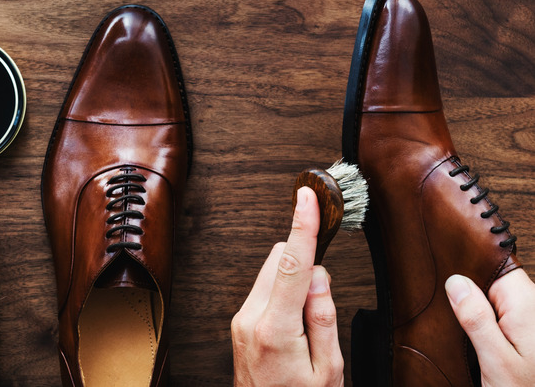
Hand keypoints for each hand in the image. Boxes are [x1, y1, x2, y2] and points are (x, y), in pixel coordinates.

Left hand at [231, 187, 343, 386]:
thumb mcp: (328, 369)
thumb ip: (324, 318)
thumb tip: (319, 275)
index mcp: (276, 330)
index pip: (293, 265)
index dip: (303, 226)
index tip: (307, 197)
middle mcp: (251, 319)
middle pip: (279, 260)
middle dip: (305, 262)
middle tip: (323, 298)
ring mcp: (241, 319)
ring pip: (271, 272)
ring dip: (294, 279)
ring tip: (308, 324)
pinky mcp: (239, 322)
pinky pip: (264, 289)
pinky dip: (283, 292)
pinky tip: (295, 324)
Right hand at [446, 268, 534, 385]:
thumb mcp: (496, 361)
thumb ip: (476, 319)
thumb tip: (456, 283)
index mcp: (529, 306)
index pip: (496, 268)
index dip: (470, 273)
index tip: (448, 287)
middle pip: (497, 284)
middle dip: (473, 297)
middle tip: (459, 323)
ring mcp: (533, 322)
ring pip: (500, 302)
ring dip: (481, 316)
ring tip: (475, 341)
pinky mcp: (530, 336)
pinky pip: (505, 319)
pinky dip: (490, 328)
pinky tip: (482, 344)